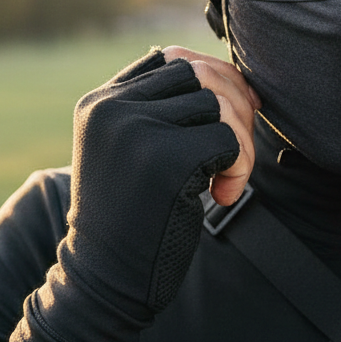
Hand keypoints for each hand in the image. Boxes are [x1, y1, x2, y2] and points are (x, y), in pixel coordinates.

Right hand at [66, 47, 247, 317]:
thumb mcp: (130, 149)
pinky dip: (240, 166)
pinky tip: (222, 194)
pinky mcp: (165, 159)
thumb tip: (227, 73)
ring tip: (226, 177)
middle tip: (238, 147)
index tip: (231, 113)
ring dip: (239, 140)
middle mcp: (111, 109)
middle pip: (199, 75)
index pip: (171, 60)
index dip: (211, 79)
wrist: (103, 282)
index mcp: (100, 103)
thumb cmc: (132, 216)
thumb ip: (160, 109)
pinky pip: (229, 140)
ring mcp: (136, 131)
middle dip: (234, 103)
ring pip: (218, 105)